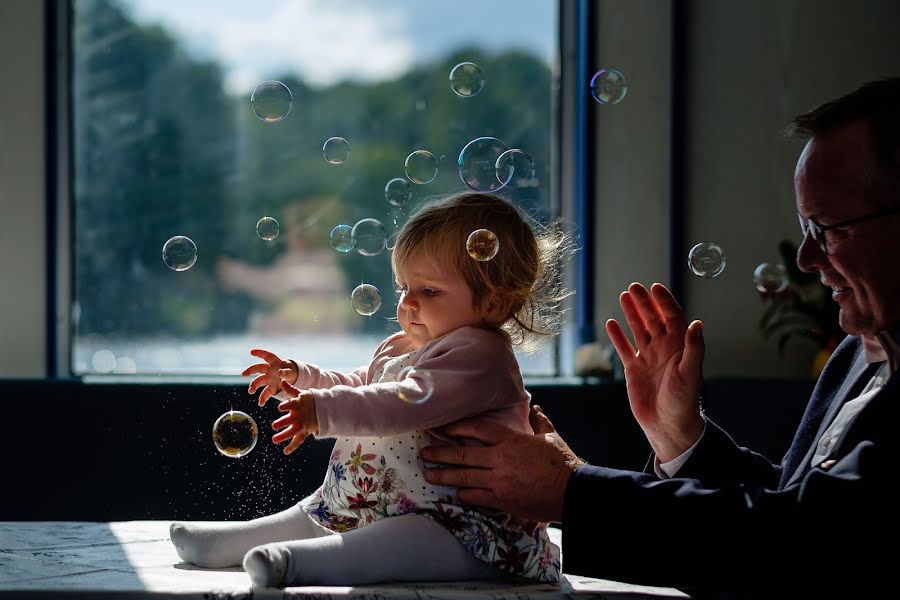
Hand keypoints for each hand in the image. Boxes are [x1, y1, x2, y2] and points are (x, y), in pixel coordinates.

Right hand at [242, 348, 298, 406]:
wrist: (294, 381)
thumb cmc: (292, 372)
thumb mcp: (291, 372)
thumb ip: (286, 372)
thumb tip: (280, 372)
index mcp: (275, 362)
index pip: (266, 356)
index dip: (259, 353)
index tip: (251, 352)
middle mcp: (269, 370)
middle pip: (258, 368)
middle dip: (250, 370)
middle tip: (244, 374)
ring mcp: (269, 379)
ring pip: (259, 381)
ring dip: (254, 385)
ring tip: (251, 391)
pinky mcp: (271, 388)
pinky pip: (265, 393)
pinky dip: (263, 398)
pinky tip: (261, 403)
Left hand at [271, 380, 318, 454]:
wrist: (324, 409)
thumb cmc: (310, 400)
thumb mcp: (301, 394)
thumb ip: (291, 389)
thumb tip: (282, 380)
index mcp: (299, 404)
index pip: (292, 404)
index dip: (287, 405)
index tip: (280, 407)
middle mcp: (301, 415)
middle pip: (291, 419)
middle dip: (283, 422)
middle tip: (274, 425)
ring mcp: (303, 424)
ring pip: (293, 431)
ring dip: (284, 435)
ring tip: (274, 440)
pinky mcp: (305, 431)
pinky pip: (299, 440)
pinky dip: (292, 446)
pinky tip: (285, 452)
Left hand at [420, 405, 582, 522]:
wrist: (573, 492)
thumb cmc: (563, 463)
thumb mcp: (550, 437)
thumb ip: (539, 422)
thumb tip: (536, 408)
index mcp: (511, 440)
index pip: (477, 429)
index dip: (457, 428)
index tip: (443, 429)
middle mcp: (500, 458)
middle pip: (463, 453)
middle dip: (440, 453)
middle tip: (424, 452)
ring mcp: (499, 480)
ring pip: (464, 476)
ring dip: (444, 475)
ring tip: (428, 474)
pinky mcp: (502, 500)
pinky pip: (476, 496)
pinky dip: (464, 494)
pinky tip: (455, 494)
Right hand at [605, 282, 705, 461]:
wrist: (668, 424)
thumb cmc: (684, 400)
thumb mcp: (691, 372)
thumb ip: (693, 347)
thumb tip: (696, 323)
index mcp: (679, 346)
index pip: (672, 317)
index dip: (664, 302)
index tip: (655, 287)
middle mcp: (663, 348)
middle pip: (653, 319)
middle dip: (644, 302)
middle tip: (634, 287)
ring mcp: (648, 358)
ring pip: (638, 329)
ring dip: (632, 313)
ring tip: (623, 296)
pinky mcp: (634, 369)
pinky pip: (624, 348)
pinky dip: (617, 336)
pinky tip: (611, 323)